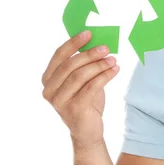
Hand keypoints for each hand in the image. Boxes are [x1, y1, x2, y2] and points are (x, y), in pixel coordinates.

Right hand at [41, 30, 119, 148]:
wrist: (88, 131)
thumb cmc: (86, 101)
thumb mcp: (83, 80)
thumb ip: (83, 65)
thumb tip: (97, 42)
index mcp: (48, 79)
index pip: (58, 56)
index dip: (73, 43)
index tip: (89, 33)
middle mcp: (49, 90)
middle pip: (70, 65)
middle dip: (89, 54)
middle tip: (106, 48)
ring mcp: (59, 101)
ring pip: (80, 76)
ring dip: (99, 65)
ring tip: (113, 59)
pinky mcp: (74, 109)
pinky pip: (91, 87)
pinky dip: (105, 76)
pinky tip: (115, 70)